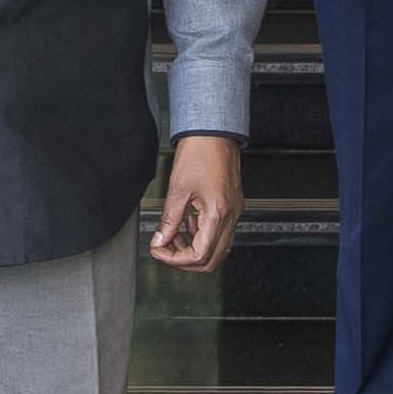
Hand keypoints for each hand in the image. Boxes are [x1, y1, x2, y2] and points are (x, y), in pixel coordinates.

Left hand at [150, 134, 244, 271]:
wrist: (214, 132)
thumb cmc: (200, 152)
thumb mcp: (177, 189)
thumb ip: (169, 220)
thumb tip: (161, 240)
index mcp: (217, 214)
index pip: (199, 255)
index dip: (175, 259)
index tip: (159, 251)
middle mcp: (230, 217)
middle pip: (212, 260)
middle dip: (186, 260)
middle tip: (166, 250)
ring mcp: (233, 212)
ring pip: (217, 248)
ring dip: (194, 249)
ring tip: (173, 236)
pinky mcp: (231, 206)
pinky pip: (219, 232)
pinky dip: (201, 235)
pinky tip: (186, 223)